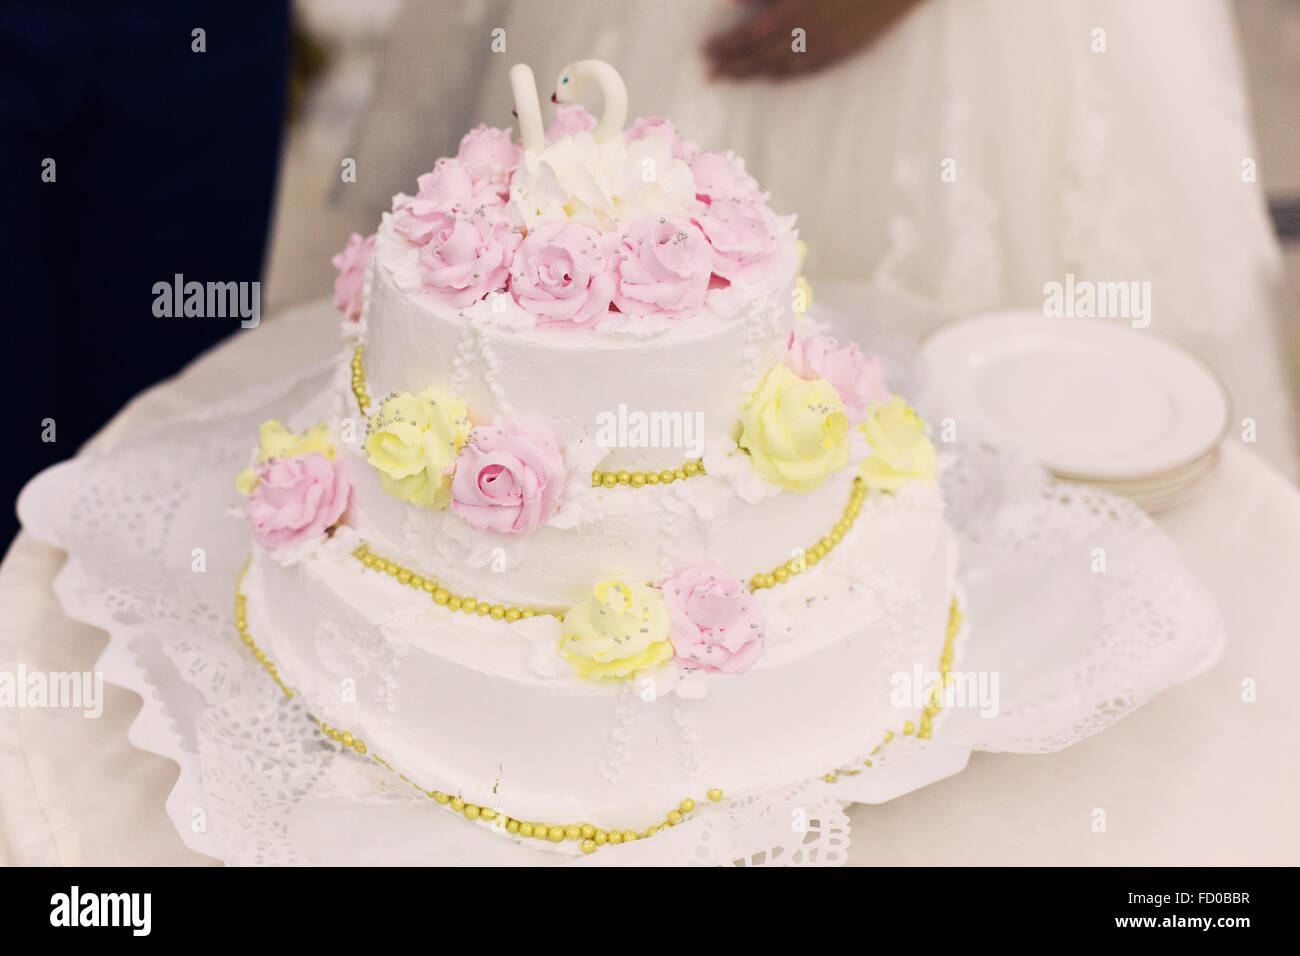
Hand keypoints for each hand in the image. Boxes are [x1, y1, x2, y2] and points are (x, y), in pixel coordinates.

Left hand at [705, 0, 923, 80]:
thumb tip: (729, 0)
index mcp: (794, 11)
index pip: (749, 35)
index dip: (726, 45)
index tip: (704, 52)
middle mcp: (809, 34)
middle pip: (761, 56)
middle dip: (733, 66)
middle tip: (709, 76)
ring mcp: (828, 46)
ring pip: (782, 67)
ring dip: (753, 74)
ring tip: (732, 79)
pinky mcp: (845, 50)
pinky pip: (808, 70)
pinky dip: (786, 76)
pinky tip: (771, 79)